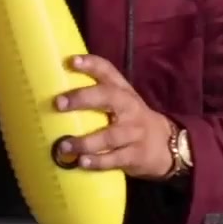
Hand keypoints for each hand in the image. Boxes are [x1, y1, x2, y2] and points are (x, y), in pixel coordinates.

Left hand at [53, 55, 175, 179]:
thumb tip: (56, 90)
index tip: (71, 61)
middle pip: (108, 97)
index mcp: (123, 92)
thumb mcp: (123, 102)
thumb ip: (99, 94)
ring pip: (109, 135)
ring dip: (85, 142)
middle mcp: (129, 107)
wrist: (167, 145)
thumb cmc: (132, 120)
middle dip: (82, 98)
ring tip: (64, 146)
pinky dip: (97, 162)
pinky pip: (115, 159)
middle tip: (58, 103)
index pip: (108, 71)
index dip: (91, 64)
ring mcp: (134, 132)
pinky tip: (82, 162)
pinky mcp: (135, 155)